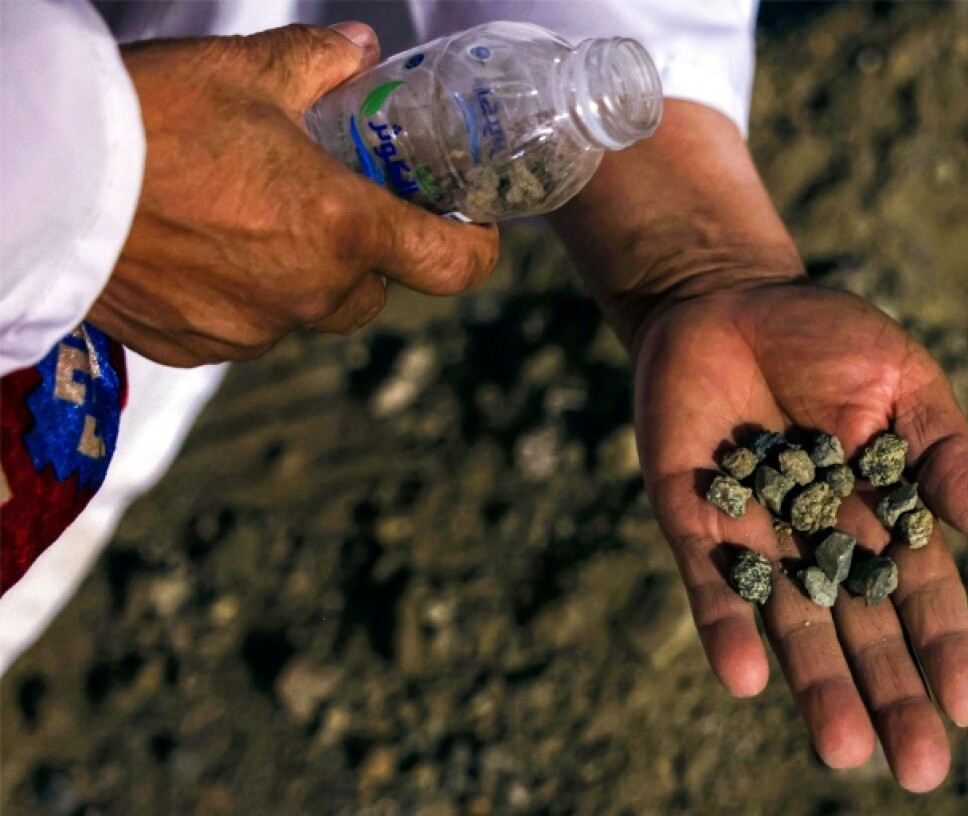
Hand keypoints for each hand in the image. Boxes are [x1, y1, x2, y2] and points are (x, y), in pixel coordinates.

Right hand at [90, 23, 498, 366]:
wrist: (42, 181)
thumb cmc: (149, 121)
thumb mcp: (245, 72)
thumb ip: (320, 64)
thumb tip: (357, 55)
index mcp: (342, 228)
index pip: (454, 265)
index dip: (475, 247)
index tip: (465, 227)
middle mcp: (307, 293)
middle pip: (372, 292)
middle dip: (366, 254)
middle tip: (331, 205)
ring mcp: (251, 330)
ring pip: (307, 313)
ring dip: (301, 278)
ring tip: (249, 220)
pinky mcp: (197, 347)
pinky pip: (245, 329)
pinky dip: (242, 298)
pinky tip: (202, 251)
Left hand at [631, 280, 967, 791]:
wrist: (726, 300)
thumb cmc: (827, 336)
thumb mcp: (903, 381)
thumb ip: (942, 452)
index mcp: (879, 508)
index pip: (917, 590)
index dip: (943, 646)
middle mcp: (817, 535)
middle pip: (856, 624)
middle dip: (888, 692)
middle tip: (918, 768)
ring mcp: (752, 529)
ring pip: (786, 618)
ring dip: (813, 682)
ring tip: (844, 747)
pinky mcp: (690, 513)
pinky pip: (709, 579)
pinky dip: (726, 625)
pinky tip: (747, 677)